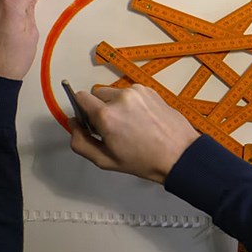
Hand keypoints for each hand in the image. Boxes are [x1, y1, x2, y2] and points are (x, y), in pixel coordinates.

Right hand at [69, 85, 199, 183]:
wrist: (178, 154)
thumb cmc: (143, 161)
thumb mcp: (104, 160)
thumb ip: (80, 142)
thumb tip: (72, 123)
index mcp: (107, 115)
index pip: (80, 97)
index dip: (81, 109)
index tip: (88, 121)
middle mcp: (120, 97)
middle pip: (96, 94)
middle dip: (99, 108)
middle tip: (112, 128)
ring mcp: (136, 91)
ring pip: (113, 93)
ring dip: (115, 105)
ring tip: (130, 124)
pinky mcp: (149, 90)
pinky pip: (130, 93)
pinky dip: (130, 103)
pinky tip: (141, 119)